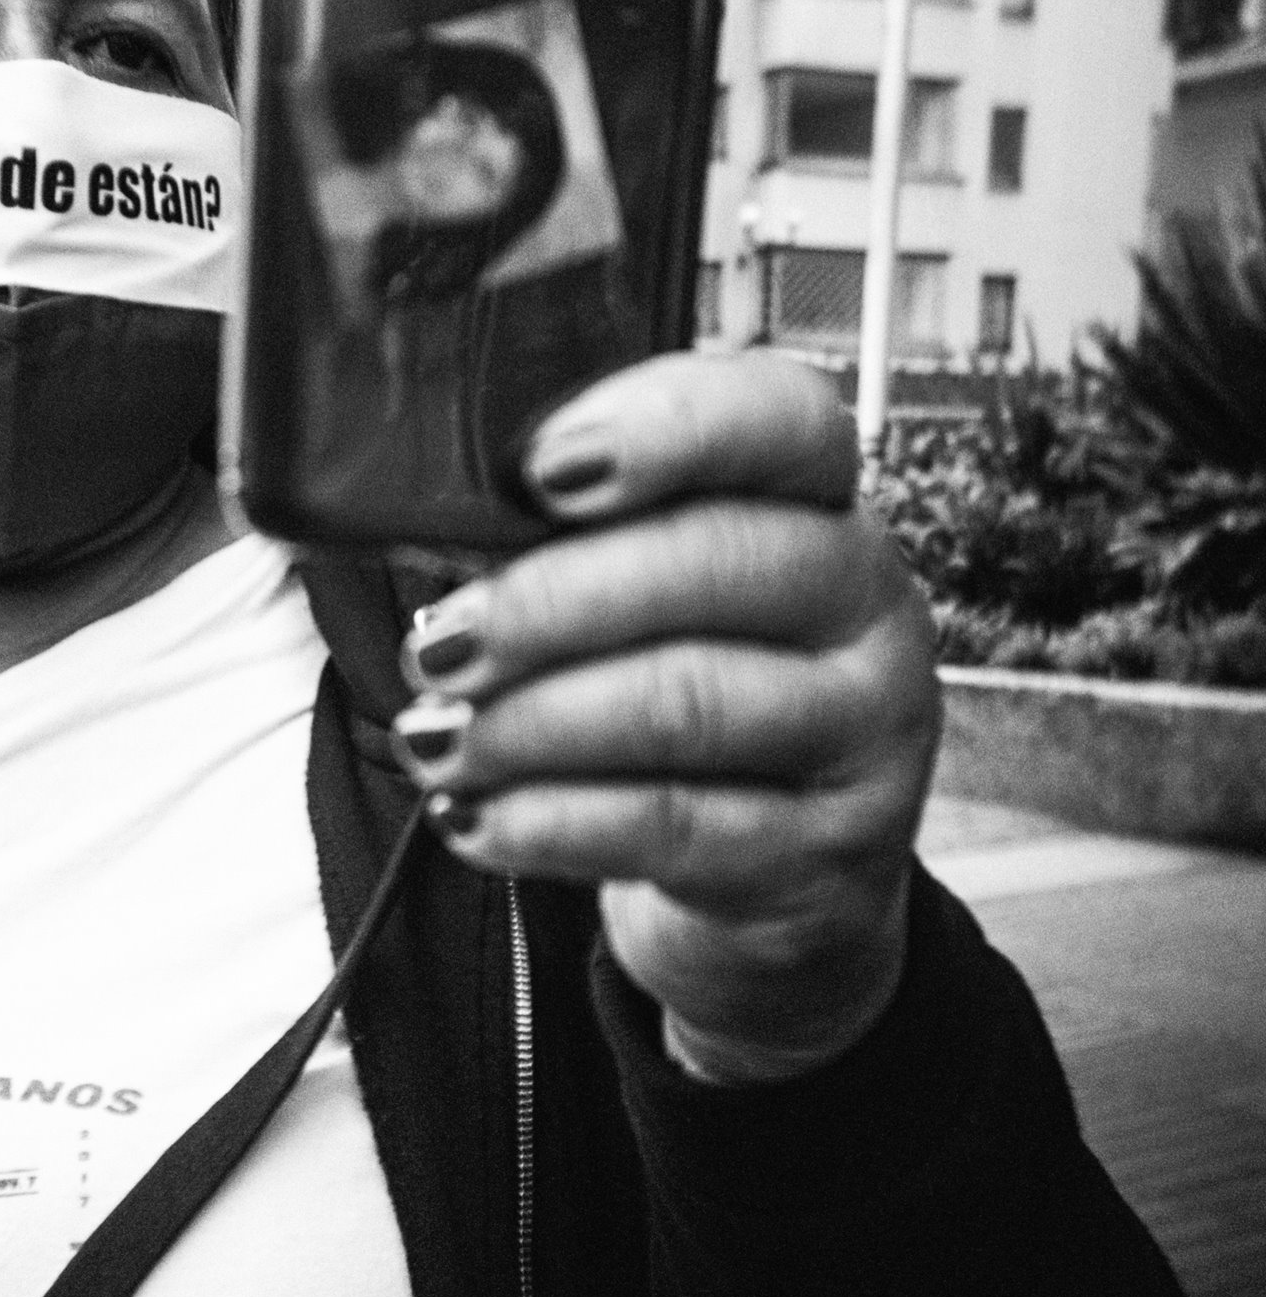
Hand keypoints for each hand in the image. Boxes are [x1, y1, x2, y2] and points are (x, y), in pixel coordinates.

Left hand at [390, 352, 940, 1084]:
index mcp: (817, 501)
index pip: (781, 418)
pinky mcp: (824, 852)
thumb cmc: (679, 695)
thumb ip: (572, 543)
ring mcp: (864, 732)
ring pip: (686, 702)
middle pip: (716, 563)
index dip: (665, 426)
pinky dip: (547, 820)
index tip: (543, 469)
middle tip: (441, 644)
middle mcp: (865, 601)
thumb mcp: (647, 601)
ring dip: (530, 722)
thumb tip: (431, 528)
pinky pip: (670, 823)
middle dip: (550, 603)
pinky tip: (472, 816)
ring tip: (435, 739)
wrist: (778, 879)